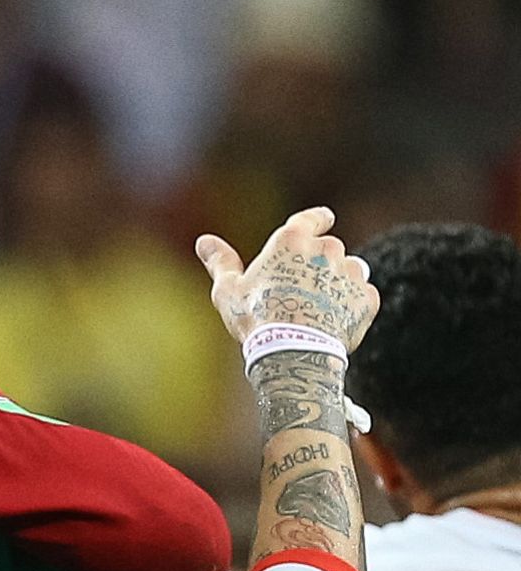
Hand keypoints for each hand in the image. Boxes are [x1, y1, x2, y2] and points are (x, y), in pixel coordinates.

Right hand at [196, 206, 378, 350]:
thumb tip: (204, 242)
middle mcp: (327, 249)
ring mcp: (351, 274)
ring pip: (350, 269)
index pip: (313, 218)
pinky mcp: (367, 299)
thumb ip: (220, 262)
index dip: (318, 218)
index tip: (325, 219)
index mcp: (293, 240)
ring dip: (338, 280)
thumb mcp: (229, 290)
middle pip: (329, 247)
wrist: (294, 352)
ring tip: (318, 306)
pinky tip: (332, 320)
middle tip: (301, 289)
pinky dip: (351, 304)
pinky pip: (362, 295)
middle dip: (319, 262)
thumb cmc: (256, 318)